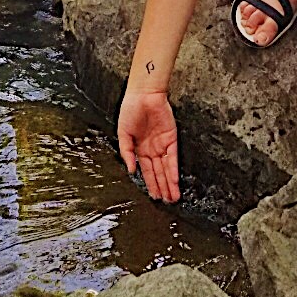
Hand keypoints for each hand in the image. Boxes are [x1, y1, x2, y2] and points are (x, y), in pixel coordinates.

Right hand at [117, 88, 179, 202]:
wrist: (143, 94)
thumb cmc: (130, 110)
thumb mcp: (123, 133)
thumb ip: (127, 152)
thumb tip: (131, 170)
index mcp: (140, 149)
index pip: (147, 171)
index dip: (151, 184)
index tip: (155, 197)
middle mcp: (152, 149)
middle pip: (159, 172)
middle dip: (163, 187)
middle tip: (167, 202)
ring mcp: (162, 144)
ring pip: (167, 168)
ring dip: (170, 183)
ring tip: (173, 198)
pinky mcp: (171, 138)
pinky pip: (173, 157)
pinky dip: (173, 170)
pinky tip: (174, 181)